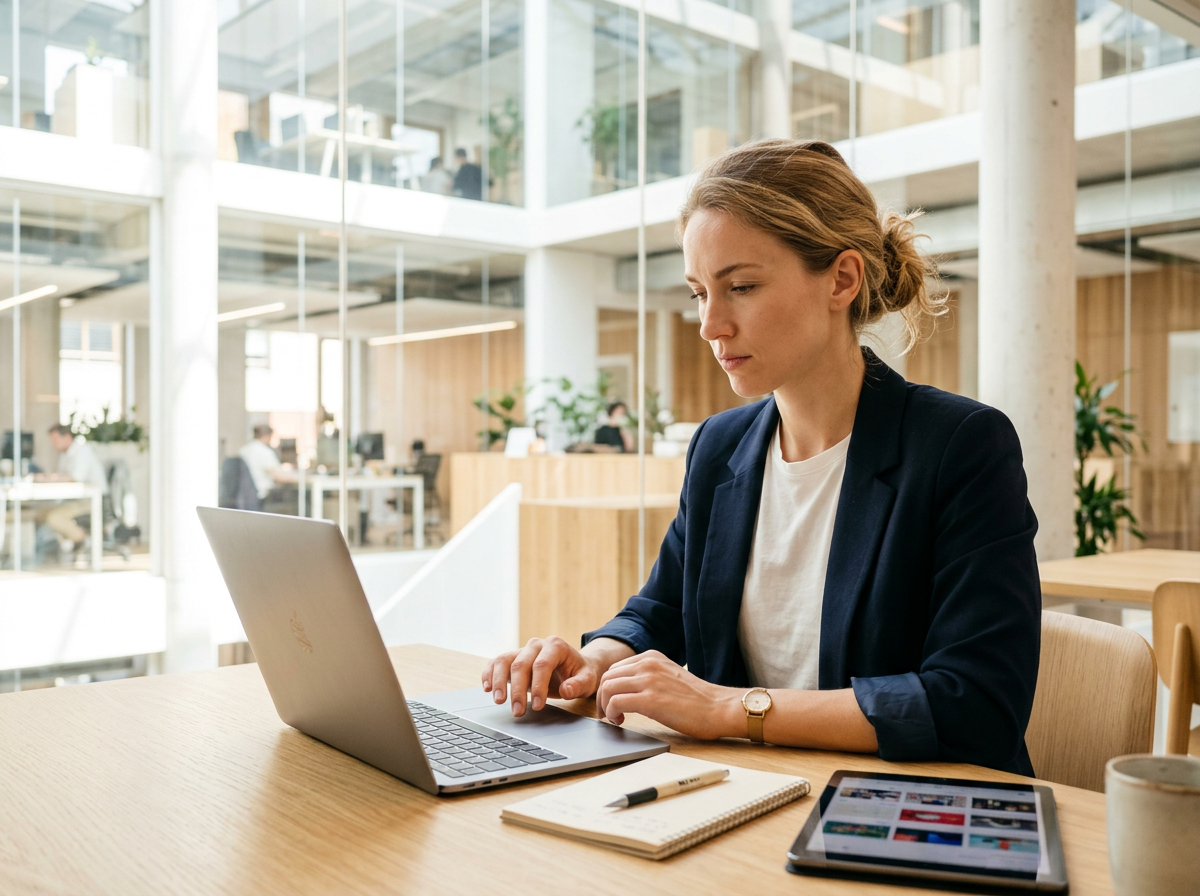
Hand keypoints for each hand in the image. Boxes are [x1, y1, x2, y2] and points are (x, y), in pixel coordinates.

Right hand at [482, 637, 601, 717]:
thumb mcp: (588, 680)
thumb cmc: (581, 673)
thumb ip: (578, 685)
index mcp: (555, 645)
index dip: (539, 686)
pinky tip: (487, 688)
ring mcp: (523, 650)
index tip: (539, 706)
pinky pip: (497, 662)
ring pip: (504, 661)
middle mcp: (536, 644)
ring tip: (499, 701)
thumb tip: (566, 690)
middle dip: (518, 690)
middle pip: (521, 664)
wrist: (574, 666)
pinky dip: (489, 674)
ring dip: (499, 682)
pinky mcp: (513, 658)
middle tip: (518, 712)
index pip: (542, 665)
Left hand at [596, 650, 741, 739]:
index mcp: (651, 656)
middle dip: (602, 697)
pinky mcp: (650, 699)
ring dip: (605, 706)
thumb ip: (649, 676)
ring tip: (615, 719)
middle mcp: (648, 664)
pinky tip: (621, 721)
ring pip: (607, 688)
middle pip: (607, 677)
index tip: (610, 703)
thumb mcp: (669, 676)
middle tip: (607, 714)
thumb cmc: (697, 699)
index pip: (614, 668)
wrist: (718, 708)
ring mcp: (649, 680)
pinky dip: (612, 713)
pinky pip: (615, 702)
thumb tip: (627, 689)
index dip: (607, 688)